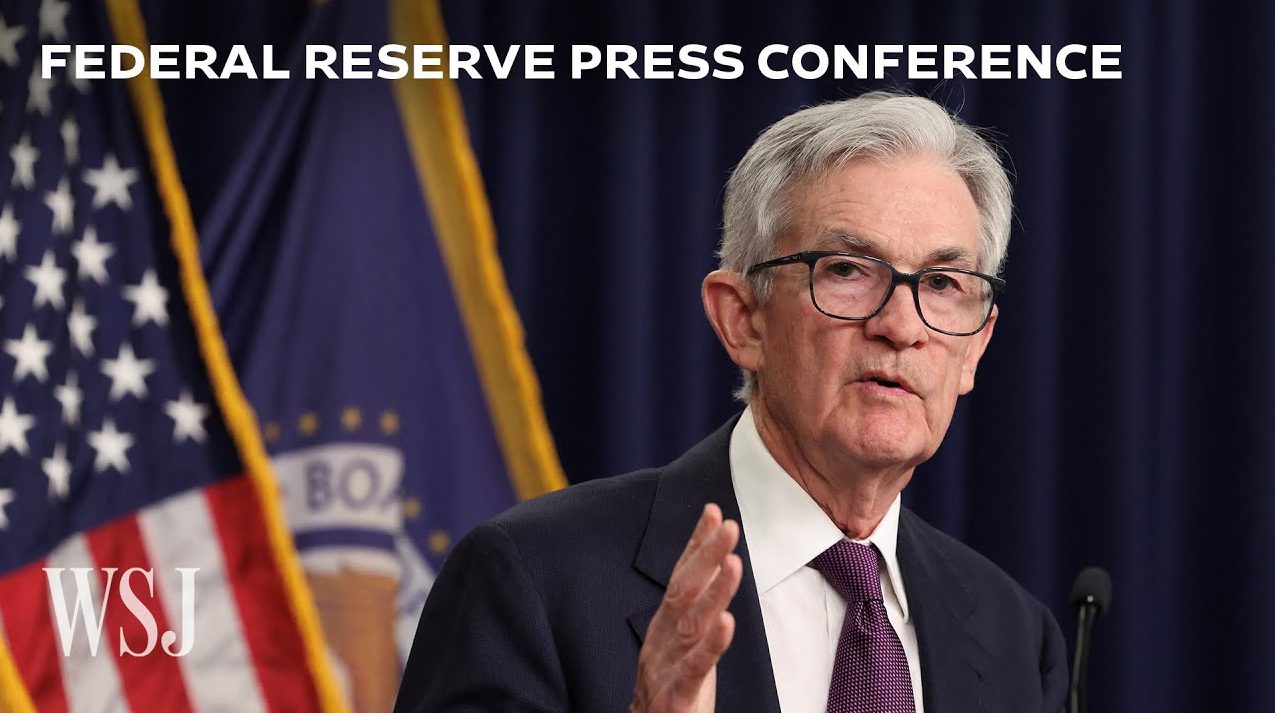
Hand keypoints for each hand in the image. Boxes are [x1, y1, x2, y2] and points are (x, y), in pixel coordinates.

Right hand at [630, 504, 742, 712]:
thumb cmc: (672, 691)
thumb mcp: (684, 644)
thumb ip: (695, 610)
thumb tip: (714, 569)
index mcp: (664, 625)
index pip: (681, 575)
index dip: (696, 543)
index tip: (713, 512)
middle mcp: (661, 639)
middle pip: (683, 590)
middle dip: (706, 555)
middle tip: (729, 526)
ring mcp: (665, 666)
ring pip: (690, 623)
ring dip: (713, 591)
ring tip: (733, 563)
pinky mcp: (674, 696)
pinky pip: (694, 667)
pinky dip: (711, 644)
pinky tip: (727, 622)